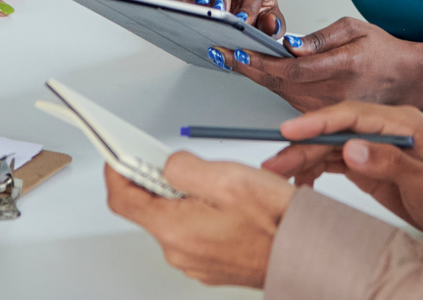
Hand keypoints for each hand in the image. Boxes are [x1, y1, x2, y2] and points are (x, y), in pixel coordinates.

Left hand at [104, 154, 293, 287]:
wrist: (306, 252)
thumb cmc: (275, 221)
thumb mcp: (227, 177)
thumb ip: (185, 167)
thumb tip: (167, 164)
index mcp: (175, 230)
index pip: (123, 200)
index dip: (116, 172)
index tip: (118, 156)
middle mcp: (179, 252)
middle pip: (150, 209)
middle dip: (160, 182)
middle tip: (185, 164)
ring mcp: (194, 262)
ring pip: (174, 220)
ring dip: (185, 198)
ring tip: (219, 186)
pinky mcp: (209, 264)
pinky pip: (193, 233)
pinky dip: (200, 214)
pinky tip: (227, 206)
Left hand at [225, 17, 419, 110]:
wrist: (404, 79)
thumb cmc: (381, 51)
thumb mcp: (355, 29)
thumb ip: (321, 37)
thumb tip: (291, 45)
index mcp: (342, 68)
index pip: (291, 70)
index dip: (260, 63)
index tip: (238, 52)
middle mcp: (333, 95)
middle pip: (279, 85)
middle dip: (247, 68)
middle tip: (222, 53)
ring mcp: (328, 110)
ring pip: (281, 95)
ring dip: (255, 78)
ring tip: (231, 59)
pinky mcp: (324, 117)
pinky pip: (290, 102)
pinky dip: (270, 87)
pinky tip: (254, 73)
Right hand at [260, 102, 422, 238]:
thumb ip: (389, 162)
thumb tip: (352, 147)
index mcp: (400, 122)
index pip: (352, 115)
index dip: (319, 121)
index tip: (292, 130)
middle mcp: (382, 128)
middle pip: (334, 131)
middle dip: (302, 145)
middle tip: (275, 161)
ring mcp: (372, 144)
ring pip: (328, 146)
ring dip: (302, 159)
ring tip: (278, 173)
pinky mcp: (366, 161)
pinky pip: (332, 160)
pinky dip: (313, 170)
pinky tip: (301, 182)